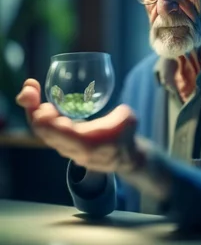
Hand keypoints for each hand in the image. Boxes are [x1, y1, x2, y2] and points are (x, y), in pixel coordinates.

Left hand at [15, 79, 138, 173]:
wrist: (124, 157)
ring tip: (31, 89)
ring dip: (32, 109)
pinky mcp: (63, 142)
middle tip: (29, 88)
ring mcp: (65, 147)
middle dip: (32, 109)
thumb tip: (114, 108)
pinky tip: (37, 98)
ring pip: (41, 131)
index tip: (44, 104)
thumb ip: (119, 116)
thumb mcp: (128, 122)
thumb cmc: (126, 135)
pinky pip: (45, 130)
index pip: (59, 134)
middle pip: (43, 131)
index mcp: (87, 144)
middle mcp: (71, 148)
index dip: (46, 120)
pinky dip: (38, 114)